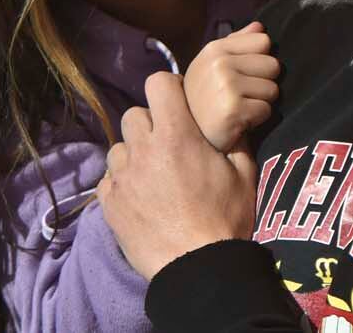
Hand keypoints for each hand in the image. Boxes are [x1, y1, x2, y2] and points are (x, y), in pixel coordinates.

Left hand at [98, 72, 257, 279]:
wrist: (197, 269)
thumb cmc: (225, 220)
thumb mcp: (243, 175)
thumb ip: (235, 140)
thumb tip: (232, 120)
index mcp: (177, 135)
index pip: (158, 83)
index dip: (169, 88)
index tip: (179, 104)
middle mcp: (143, 150)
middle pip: (135, 115)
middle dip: (150, 124)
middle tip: (168, 145)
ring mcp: (122, 177)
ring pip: (119, 148)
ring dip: (134, 155)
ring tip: (153, 176)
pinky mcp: (108, 203)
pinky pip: (109, 179)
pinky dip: (122, 183)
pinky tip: (140, 198)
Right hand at [183, 21, 280, 151]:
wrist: (192, 137)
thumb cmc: (207, 99)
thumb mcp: (214, 66)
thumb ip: (238, 44)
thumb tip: (260, 26)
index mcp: (215, 49)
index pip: (264, 41)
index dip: (259, 61)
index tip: (242, 75)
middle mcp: (218, 63)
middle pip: (273, 65)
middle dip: (263, 83)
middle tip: (241, 96)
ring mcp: (225, 86)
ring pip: (273, 89)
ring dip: (261, 102)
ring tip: (240, 108)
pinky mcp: (233, 110)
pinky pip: (267, 110)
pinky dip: (257, 119)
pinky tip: (239, 122)